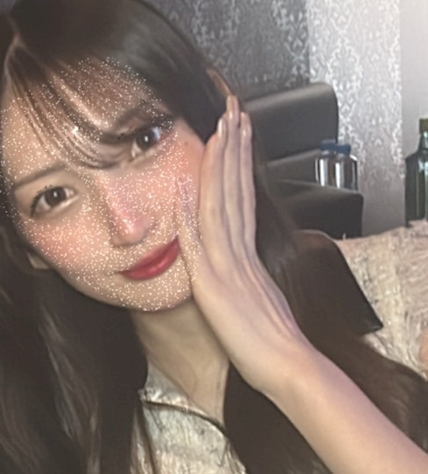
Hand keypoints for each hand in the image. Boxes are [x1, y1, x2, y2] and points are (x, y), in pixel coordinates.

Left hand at [176, 97, 311, 400]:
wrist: (288, 365)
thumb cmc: (272, 341)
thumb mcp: (255, 297)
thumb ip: (243, 273)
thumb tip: (235, 258)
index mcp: (247, 253)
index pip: (240, 196)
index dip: (238, 160)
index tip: (237, 129)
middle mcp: (238, 252)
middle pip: (234, 189)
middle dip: (232, 145)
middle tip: (233, 108)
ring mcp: (228, 266)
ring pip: (220, 205)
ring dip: (218, 164)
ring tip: (220, 128)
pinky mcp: (216, 285)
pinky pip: (202, 244)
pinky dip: (193, 215)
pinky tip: (186, 189)